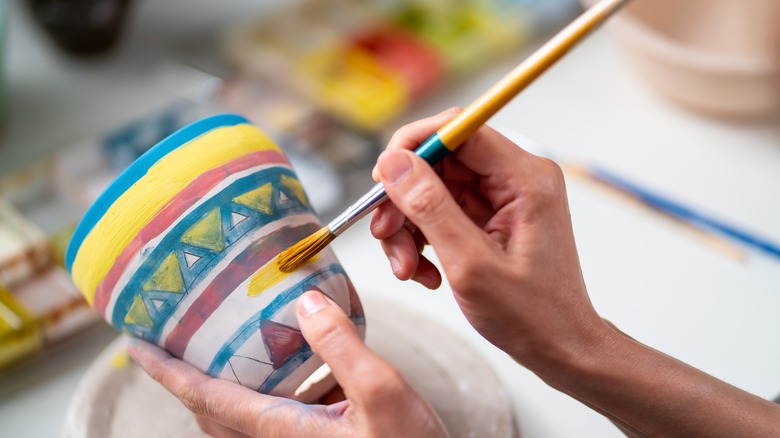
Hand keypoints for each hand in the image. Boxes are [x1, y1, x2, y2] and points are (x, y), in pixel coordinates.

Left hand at [128, 291, 446, 437]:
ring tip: (217, 348)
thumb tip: (305, 301)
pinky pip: (271, 415)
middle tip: (168, 344)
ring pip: (239, 417)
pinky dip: (260, 388)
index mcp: (282, 431)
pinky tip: (290, 362)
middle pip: (211, 411)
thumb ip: (342, 345)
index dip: (166, 371)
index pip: (205, 397)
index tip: (135, 346)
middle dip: (182, 379)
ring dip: (217, 385)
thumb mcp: (382, 393)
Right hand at [371, 108, 608, 368]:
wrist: (559, 348)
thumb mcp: (470, 263)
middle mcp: (515, 178)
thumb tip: (393, 163)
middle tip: (386, 235)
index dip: (412, 145)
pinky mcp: (489, 217)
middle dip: (404, 199)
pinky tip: (425, 272)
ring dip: (409, 226)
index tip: (381, 178)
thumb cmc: (531, 315)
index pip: (458, 128)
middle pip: (438, 161)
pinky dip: (423, 239)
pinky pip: (440, 212)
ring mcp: (502, 197)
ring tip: (407, 268)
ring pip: (432, 188)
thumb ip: (430, 207)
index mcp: (524, 178)